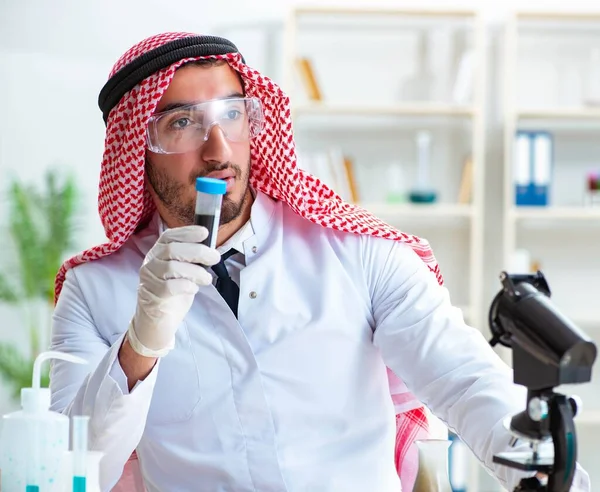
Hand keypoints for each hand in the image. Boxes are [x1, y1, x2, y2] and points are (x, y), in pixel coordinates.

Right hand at [126, 225, 220, 356]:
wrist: (159, 320)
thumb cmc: (174, 292)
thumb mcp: (184, 271)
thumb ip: (192, 259)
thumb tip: (211, 249)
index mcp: (158, 252)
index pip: (169, 236)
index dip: (187, 232)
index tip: (205, 232)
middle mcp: (150, 262)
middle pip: (172, 249)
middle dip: (198, 251)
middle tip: (214, 258)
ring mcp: (148, 278)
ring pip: (172, 267)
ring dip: (195, 272)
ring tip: (206, 279)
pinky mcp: (151, 295)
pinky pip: (170, 287)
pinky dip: (186, 286)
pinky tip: (193, 289)